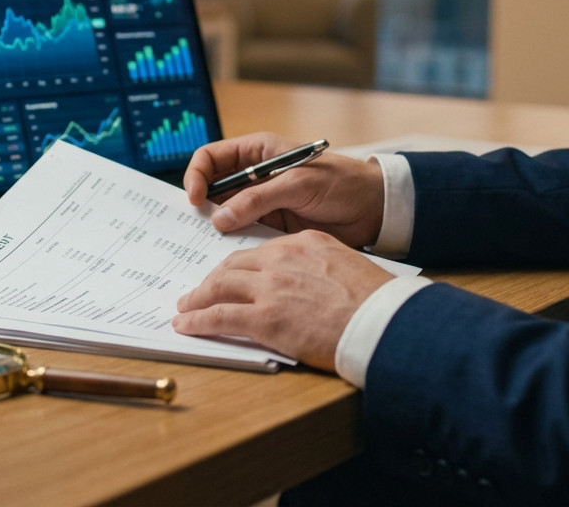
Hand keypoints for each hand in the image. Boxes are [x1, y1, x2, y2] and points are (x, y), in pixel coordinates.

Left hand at [173, 230, 394, 370]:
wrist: (382, 322)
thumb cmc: (375, 302)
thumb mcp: (346, 267)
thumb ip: (319, 269)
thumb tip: (307, 286)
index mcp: (303, 243)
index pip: (260, 252)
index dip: (240, 267)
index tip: (231, 276)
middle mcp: (282, 259)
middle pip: (233, 265)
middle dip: (212, 279)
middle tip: (199, 291)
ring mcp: (270, 288)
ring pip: (219, 286)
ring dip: (197, 298)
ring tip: (186, 308)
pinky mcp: (264, 318)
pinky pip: (218, 316)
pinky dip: (197, 320)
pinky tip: (186, 325)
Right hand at [184, 132, 384, 247]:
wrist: (373, 209)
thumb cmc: (341, 183)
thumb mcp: (297, 184)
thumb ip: (257, 199)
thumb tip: (219, 219)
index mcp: (257, 152)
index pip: (211, 158)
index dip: (197, 175)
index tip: (195, 199)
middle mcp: (254, 175)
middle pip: (212, 187)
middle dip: (201, 205)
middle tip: (195, 226)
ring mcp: (261, 202)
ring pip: (225, 213)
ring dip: (216, 226)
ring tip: (208, 244)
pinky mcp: (271, 225)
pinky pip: (242, 232)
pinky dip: (233, 242)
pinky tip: (230, 254)